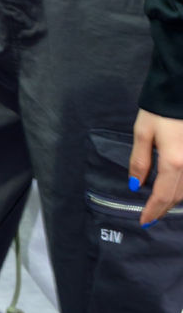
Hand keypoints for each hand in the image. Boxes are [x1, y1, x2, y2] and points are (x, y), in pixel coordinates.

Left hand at [130, 108, 182, 222]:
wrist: (180, 90)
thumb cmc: (159, 110)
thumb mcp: (143, 132)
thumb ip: (139, 160)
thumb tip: (135, 185)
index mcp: (174, 162)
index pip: (162, 195)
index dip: (152, 210)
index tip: (143, 221)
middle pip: (178, 196)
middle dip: (163, 208)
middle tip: (150, 216)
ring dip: (174, 200)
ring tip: (159, 205)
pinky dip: (182, 188)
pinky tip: (173, 188)